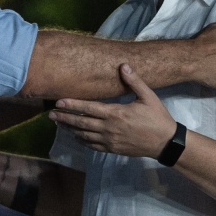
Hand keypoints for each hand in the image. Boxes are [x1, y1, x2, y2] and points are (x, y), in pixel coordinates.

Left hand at [49, 64, 175, 158]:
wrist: (165, 143)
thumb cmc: (157, 118)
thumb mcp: (148, 97)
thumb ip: (134, 81)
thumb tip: (123, 66)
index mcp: (116, 113)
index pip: (88, 108)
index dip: (72, 105)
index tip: (58, 102)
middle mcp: (109, 128)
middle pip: (81, 123)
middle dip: (64, 118)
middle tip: (50, 115)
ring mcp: (110, 141)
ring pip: (84, 135)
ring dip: (70, 130)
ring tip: (59, 125)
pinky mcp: (113, 149)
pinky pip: (93, 146)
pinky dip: (82, 141)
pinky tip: (76, 137)